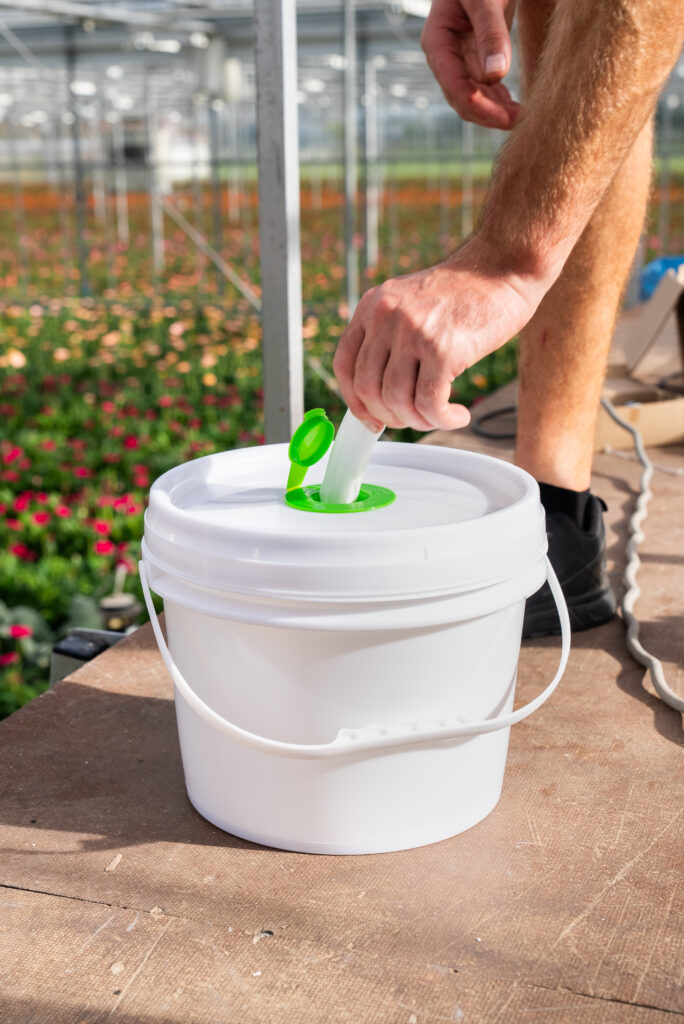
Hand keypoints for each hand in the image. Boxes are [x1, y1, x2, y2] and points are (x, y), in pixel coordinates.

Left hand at [333, 240, 540, 432]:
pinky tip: (458, 416)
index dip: (355, 402)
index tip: (371, 420)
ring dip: (419, 421)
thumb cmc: (464, 294)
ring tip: (441, 416)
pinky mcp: (442, 348)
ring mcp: (412, 331)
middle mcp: (385, 316)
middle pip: (368, 389)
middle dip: (390, 416)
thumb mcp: (411, 305)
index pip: (344, 364)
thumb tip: (378, 397)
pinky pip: (430, 404)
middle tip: (414, 420)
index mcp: (372, 306)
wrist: (503, 267)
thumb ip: (389, 339)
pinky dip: (443, 420)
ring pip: (398, 401)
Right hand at [421, 0, 518, 128]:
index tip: (508, 118)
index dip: (480, 108)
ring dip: (496, 111)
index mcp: (438, 41)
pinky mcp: (473, 56)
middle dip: (489, 114)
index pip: (455, 87)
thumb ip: (490, 34)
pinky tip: (516, 107)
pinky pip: (482, 87)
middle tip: (522, 122)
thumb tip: (495, 76)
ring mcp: (458, 57)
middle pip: (462, 98)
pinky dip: (498, 99)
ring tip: (524, 117)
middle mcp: (444, 55)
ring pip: (473, 97)